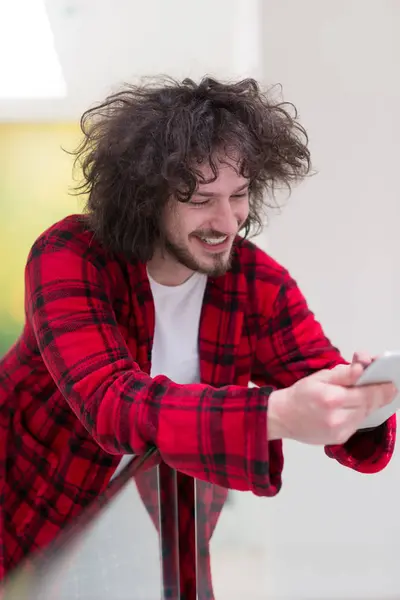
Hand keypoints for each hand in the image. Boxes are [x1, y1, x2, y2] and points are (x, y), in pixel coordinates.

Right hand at [268, 362, 396, 444]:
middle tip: (387, 388)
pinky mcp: (338, 439)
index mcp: (331, 399)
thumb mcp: (319, 377)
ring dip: (369, 405)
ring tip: (370, 395)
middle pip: (368, 406)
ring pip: (364, 416)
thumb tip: (361, 369)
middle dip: (378, 396)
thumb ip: (343, 373)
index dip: (382, 390)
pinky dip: (359, 414)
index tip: (391, 385)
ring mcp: (338, 431)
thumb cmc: (299, 395)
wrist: (282, 417)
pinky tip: (355, 407)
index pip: (366, 394)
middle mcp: (336, 418)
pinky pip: (357, 424)